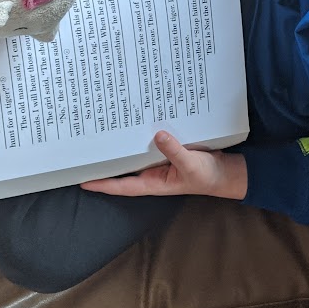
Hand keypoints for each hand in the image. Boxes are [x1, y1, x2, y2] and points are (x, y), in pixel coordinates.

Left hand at [81, 131, 247, 199]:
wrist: (224, 171)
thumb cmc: (207, 175)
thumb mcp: (191, 164)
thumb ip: (175, 152)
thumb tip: (157, 135)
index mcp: (152, 182)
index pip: (121, 186)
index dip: (102, 184)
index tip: (83, 181)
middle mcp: (151, 172)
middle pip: (123, 169)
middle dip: (106, 162)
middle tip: (85, 150)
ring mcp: (157, 161)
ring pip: (134, 154)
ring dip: (121, 145)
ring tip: (102, 132)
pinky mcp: (166, 150)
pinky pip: (149, 143)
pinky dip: (141, 134)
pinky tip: (133, 121)